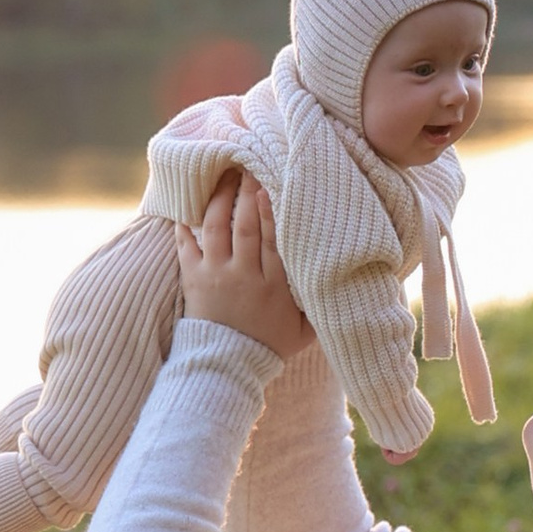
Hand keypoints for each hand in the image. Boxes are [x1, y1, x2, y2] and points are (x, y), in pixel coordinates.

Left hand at [174, 176, 314, 362]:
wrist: (227, 366)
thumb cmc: (270, 346)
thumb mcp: (304, 330)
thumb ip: (319, 305)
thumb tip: (347, 283)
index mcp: (273, 286)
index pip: (272, 241)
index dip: (270, 213)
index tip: (268, 187)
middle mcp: (243, 276)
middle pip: (245, 226)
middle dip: (246, 194)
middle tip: (247, 165)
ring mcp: (215, 275)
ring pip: (216, 228)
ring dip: (219, 198)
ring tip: (223, 175)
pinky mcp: (192, 278)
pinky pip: (186, 244)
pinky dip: (185, 223)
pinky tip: (188, 202)